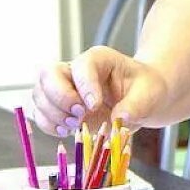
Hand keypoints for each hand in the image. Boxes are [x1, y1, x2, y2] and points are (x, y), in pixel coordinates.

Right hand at [29, 46, 169, 136]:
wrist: (142, 99)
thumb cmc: (145, 89)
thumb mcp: (149, 94)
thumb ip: (136, 105)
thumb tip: (120, 117)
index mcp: (100, 59)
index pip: (82, 65)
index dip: (85, 86)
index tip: (94, 106)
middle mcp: (76, 70)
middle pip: (48, 74)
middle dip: (59, 98)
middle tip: (78, 117)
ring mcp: (64, 87)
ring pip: (39, 94)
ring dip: (52, 114)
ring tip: (74, 125)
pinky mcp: (59, 106)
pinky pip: (40, 113)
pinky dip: (48, 125)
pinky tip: (66, 130)